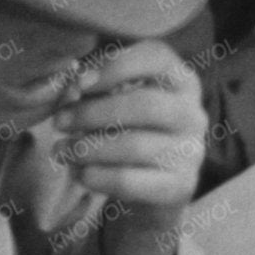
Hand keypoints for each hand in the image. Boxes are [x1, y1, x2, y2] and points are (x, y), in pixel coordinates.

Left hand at [48, 42, 207, 254]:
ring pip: (141, 143)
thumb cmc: (121, 140)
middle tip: (60, 121)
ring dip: (93, 145)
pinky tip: (82, 174)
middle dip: (95, 112)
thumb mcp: (115, 106)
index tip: (78, 81)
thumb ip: (97, 89)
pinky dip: (104, 176)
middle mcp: (195, 114)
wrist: (147, 198)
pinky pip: (139, 182)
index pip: (158, 56)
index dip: (116, 66)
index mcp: (180, 81)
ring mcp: (194, 154)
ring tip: (63, 150)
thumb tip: (62, 81)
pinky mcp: (182, 190)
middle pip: (146, 103)